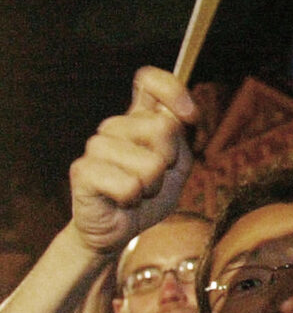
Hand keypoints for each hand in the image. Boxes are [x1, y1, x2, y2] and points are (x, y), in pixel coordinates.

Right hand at [68, 67, 198, 255]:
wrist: (118, 231)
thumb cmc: (149, 196)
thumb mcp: (178, 164)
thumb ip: (181, 136)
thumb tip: (181, 114)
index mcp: (140, 118)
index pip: (150, 81)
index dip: (173, 91)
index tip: (189, 115)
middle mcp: (116, 126)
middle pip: (163, 127)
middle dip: (170, 159)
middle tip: (155, 176)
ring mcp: (96, 146)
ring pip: (150, 163)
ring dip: (152, 185)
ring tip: (138, 191)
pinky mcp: (83, 170)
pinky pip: (129, 185)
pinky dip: (134, 198)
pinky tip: (122, 201)